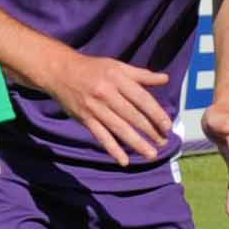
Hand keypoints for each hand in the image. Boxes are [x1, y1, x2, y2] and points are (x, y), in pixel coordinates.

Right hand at [37, 44, 178, 163]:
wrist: (60, 72)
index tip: (167, 126)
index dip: (156, 113)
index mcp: (117, 78)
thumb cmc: (93, 68)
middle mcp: (107, 93)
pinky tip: (124, 161)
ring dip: (137, 143)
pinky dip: (113, 149)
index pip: (141, 98)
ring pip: (119, 128)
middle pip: (132, 115)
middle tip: (163, 142)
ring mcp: (95, 108)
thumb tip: (165, 79)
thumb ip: (142, 75)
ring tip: (151, 154)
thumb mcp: (117, 66)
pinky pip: (101, 136)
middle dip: (150, 130)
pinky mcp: (85, 119)